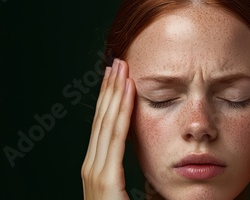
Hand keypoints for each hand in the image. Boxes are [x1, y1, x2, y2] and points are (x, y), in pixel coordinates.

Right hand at [81, 59, 135, 199]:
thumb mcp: (135, 196)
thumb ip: (142, 179)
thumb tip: (156, 167)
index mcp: (100, 171)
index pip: (106, 129)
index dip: (113, 102)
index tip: (121, 79)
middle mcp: (93, 168)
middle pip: (102, 121)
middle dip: (110, 91)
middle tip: (117, 63)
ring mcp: (95, 173)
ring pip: (106, 123)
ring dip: (113, 93)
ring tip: (120, 68)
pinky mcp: (104, 179)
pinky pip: (114, 137)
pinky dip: (119, 112)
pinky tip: (126, 91)